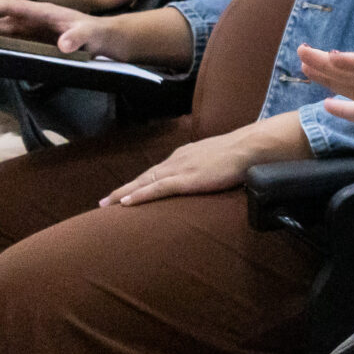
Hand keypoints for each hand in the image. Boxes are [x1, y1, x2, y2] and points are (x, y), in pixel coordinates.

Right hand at [0, 0, 124, 56]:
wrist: (111, 40)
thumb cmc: (100, 35)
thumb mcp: (92, 35)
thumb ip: (79, 37)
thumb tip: (64, 44)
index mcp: (46, 12)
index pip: (14, 7)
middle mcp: (39, 19)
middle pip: (5, 19)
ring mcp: (39, 29)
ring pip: (7, 30)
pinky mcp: (41, 40)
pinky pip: (16, 40)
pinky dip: (0, 42)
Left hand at [101, 129, 265, 207]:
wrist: (250, 148)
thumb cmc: (241, 155)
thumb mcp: (220, 160)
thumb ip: (210, 168)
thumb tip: (211, 177)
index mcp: (186, 156)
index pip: (157, 171)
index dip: (140, 183)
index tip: (126, 193)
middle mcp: (177, 160)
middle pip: (144, 177)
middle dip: (123, 190)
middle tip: (104, 202)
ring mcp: (180, 169)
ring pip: (144, 183)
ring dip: (124, 194)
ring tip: (106, 205)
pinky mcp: (185, 179)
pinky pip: (156, 189)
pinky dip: (139, 196)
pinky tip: (125, 204)